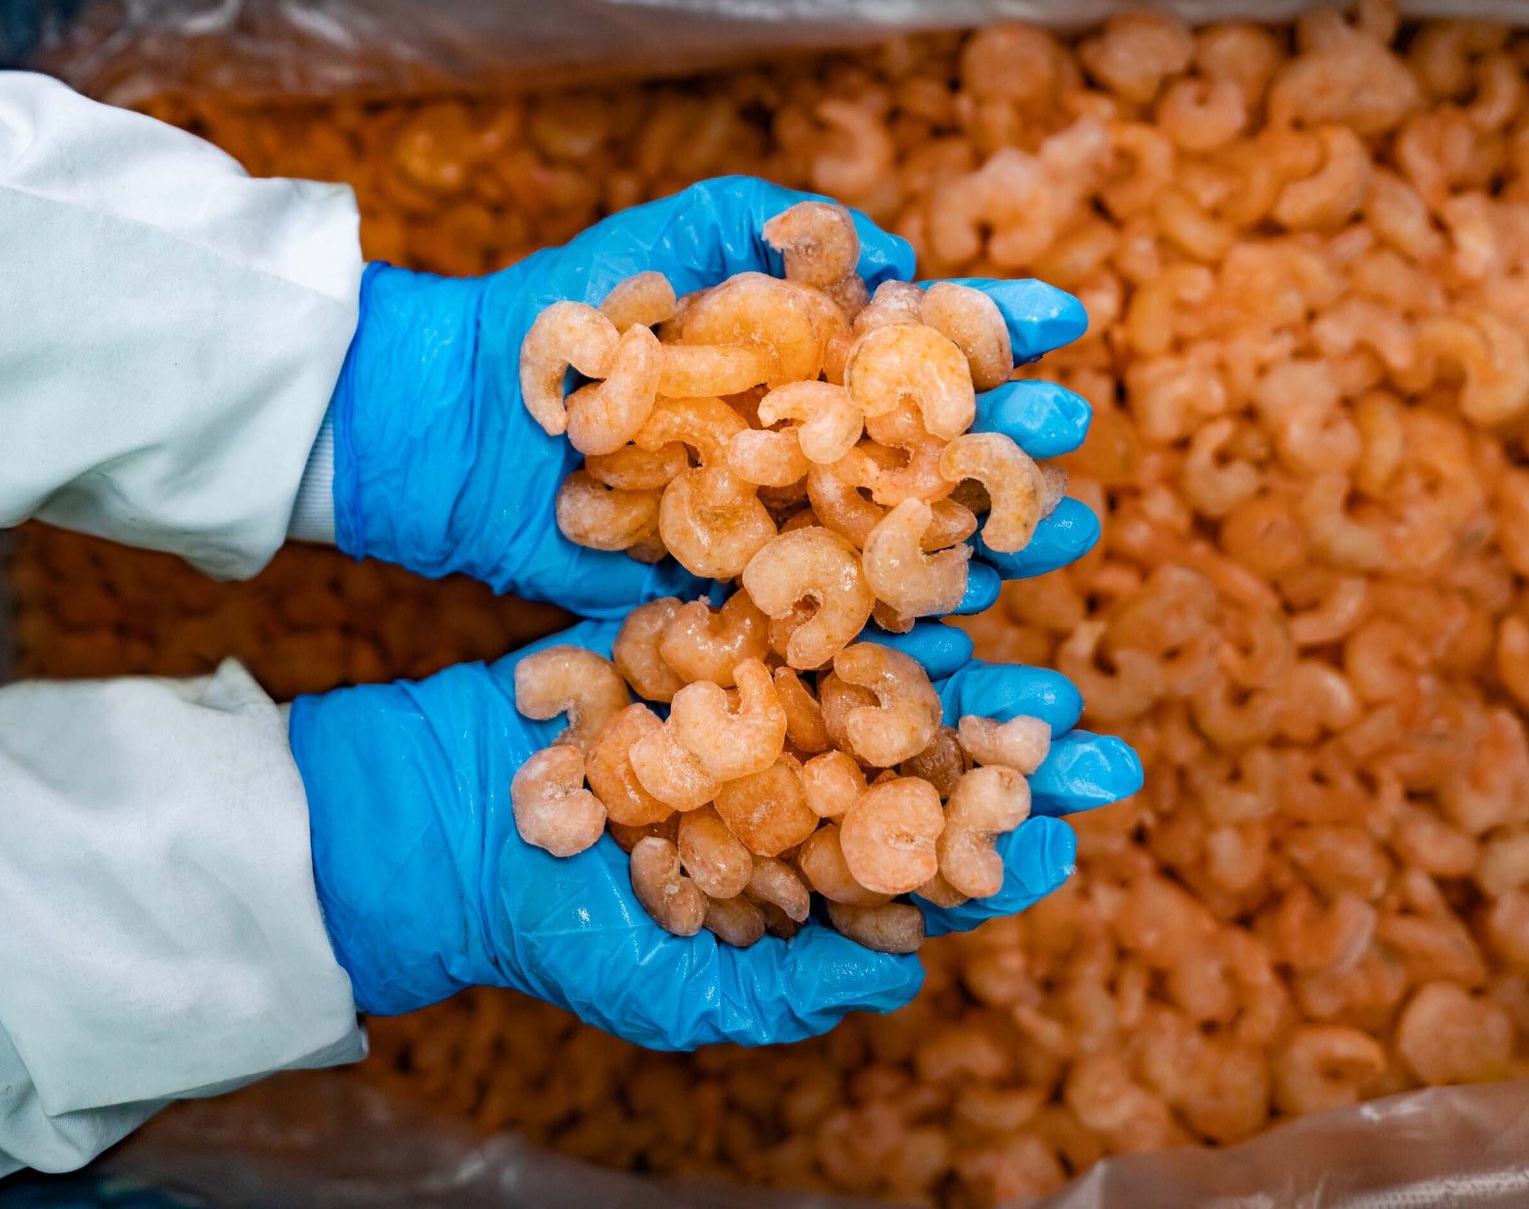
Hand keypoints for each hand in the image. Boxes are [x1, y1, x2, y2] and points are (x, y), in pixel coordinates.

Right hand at [287, 614, 1139, 1050]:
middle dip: (1008, 736)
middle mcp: (792, 764)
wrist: (435, 825)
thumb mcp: (677, 991)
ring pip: (872, 654)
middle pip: (922, 741)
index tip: (1070, 823)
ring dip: (958, 636)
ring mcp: (747, 684)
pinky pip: (780, 586)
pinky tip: (912, 537)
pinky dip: (846, 562)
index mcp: (803, 855)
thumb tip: (911, 975)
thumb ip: (794, 987)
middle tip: (1093, 732)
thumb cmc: (556, 930)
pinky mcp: (695, 614)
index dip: (997, 837)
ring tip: (1032, 624)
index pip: (922, 848)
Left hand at [326, 176, 1094, 618]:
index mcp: (802, 356)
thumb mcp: (677, 235)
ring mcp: (777, 526)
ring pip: (903, 538)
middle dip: (1010, 439)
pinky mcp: (739, 600)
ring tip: (1057, 529)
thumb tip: (898, 258)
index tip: (1065, 321)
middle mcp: (804, 444)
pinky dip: (906, 629)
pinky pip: (834, 619)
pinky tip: (975, 622)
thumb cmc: (572, 313)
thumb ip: (780, 222)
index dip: (994, 328)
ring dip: (987, 534)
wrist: (465, 424)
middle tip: (1066, 437)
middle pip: (931, 445)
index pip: (921, 339)